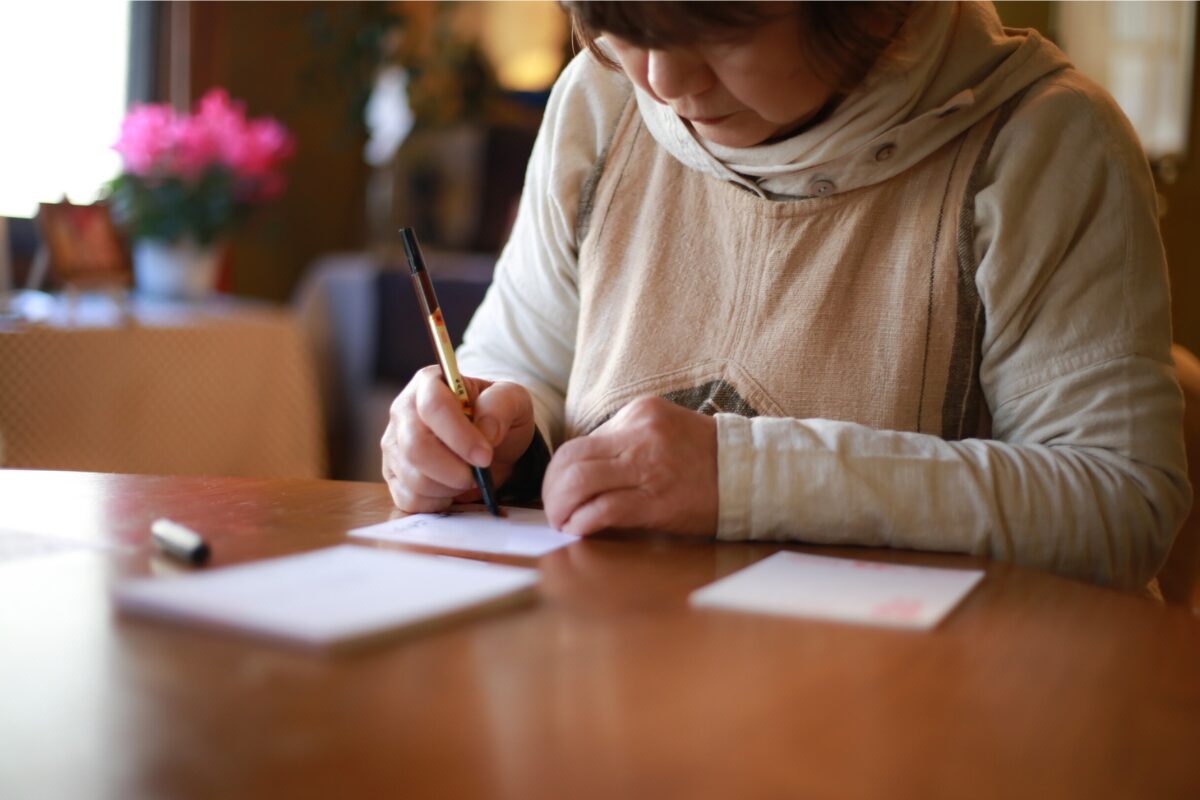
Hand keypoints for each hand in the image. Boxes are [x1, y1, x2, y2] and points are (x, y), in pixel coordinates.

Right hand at [381, 366, 534, 512]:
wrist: (490, 442)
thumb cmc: (497, 416)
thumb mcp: (512, 399)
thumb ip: (501, 405)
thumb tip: (485, 431)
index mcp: (430, 383)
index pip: (433, 406)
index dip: (459, 436)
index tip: (484, 457)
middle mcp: (403, 411)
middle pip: (416, 447)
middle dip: (453, 470)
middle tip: (478, 475)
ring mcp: (394, 444)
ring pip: (412, 477)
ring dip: (448, 488)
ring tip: (468, 478)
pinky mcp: (392, 475)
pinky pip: (408, 500)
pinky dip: (437, 503)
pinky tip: (452, 491)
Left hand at [542, 396, 717, 536]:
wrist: (754, 473)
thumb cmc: (705, 459)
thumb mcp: (663, 430)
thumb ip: (626, 442)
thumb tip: (583, 471)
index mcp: (639, 414)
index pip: (579, 443)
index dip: (559, 473)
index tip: (559, 492)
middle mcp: (640, 435)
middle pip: (570, 460)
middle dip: (551, 491)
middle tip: (552, 511)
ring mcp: (649, 467)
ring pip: (580, 482)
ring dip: (561, 508)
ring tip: (562, 523)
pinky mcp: (659, 501)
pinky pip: (605, 509)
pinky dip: (583, 522)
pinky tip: (580, 531)